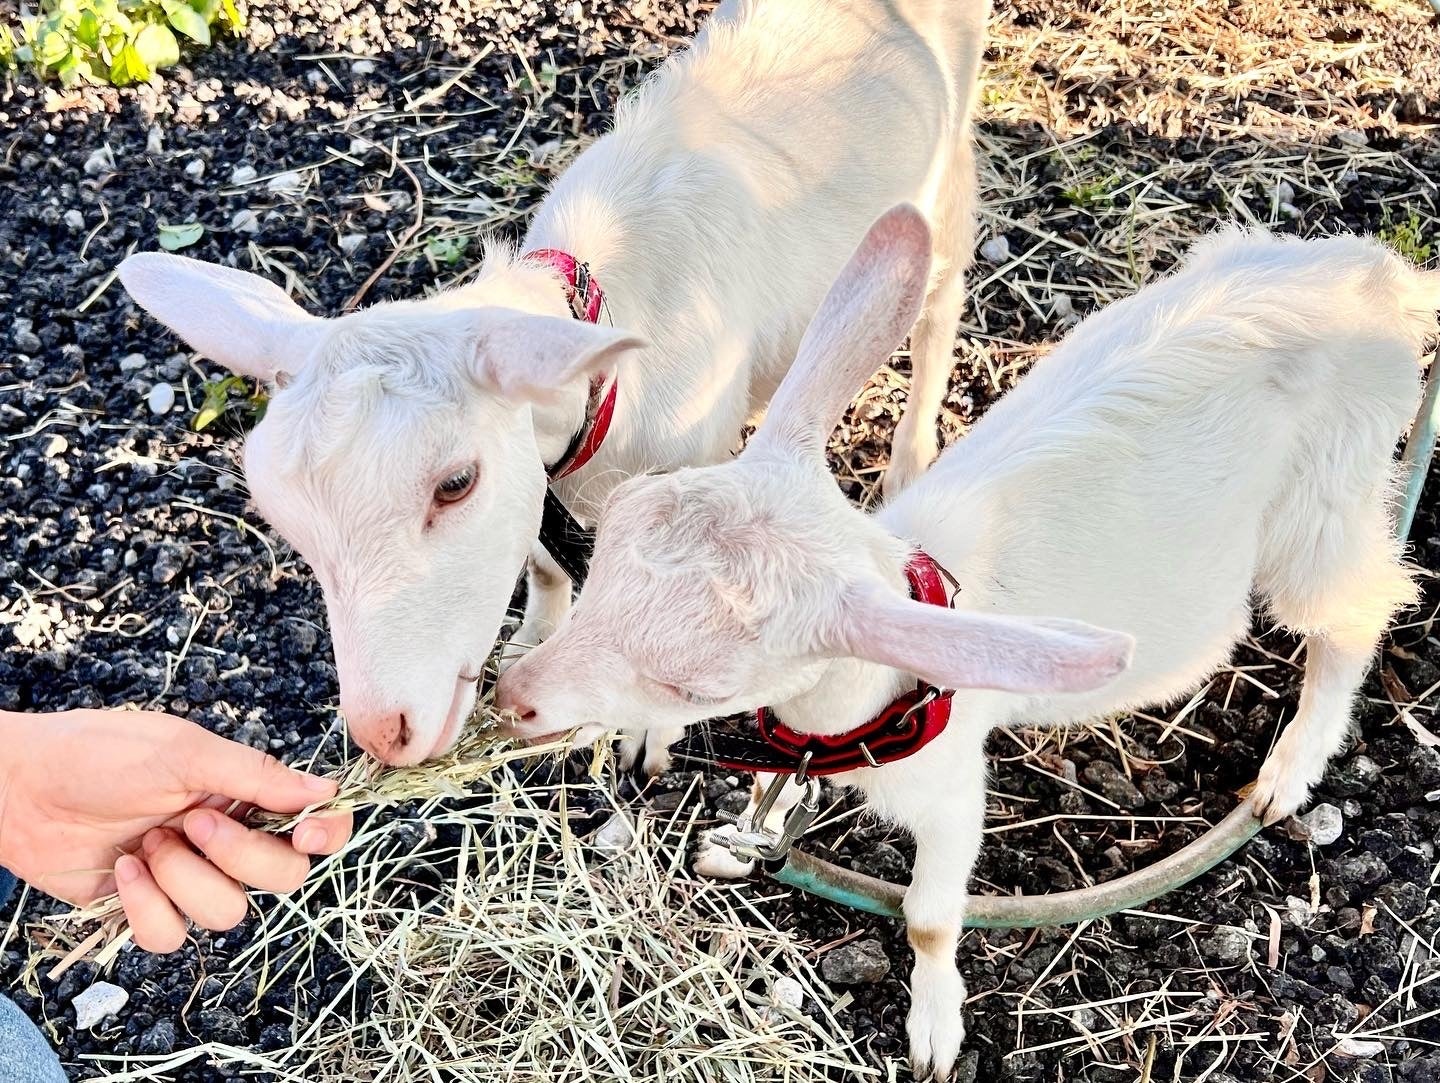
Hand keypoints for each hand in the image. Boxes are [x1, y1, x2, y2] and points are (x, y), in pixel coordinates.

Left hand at [0, 708, 351, 952]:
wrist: (20, 789)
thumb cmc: (98, 754)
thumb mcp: (183, 752)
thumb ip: (256, 775)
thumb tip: (325, 790)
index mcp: (247, 795)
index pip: (315, 825)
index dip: (325, 835)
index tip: (305, 834)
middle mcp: (229, 840)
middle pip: (282, 877)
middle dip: (239, 855)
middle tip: (194, 822)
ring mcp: (190, 878)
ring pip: (227, 913)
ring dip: (184, 879)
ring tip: (146, 843)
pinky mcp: (148, 910)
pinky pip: (172, 935)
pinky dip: (146, 905)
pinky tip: (124, 870)